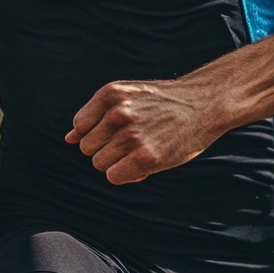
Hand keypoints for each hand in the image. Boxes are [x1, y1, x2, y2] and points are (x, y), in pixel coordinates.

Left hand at [67, 77, 219, 183]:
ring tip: (140, 151)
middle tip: (131, 142)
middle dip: (105, 149)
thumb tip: (68, 140)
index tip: (116, 131)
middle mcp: (117, 113)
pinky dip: (126, 175)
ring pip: (99, 164)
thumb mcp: (125, 97)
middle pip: (87, 148)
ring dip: (117, 163)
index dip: (96, 133)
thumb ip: (94, 116)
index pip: (79, 127)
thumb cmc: (161, 104)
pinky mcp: (146, 157)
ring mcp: (132, 135)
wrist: (205, 104)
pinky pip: (114, 177)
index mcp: (109, 95)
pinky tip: (143, 165)